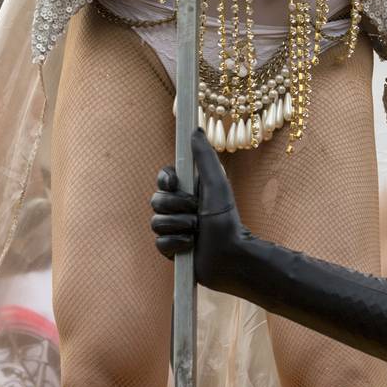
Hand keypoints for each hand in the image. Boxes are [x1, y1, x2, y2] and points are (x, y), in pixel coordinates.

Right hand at [150, 129, 247, 290]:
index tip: (175, 183)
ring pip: (156, 222)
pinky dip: (176, 244)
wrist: (230, 257)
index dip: (165, 180)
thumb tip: (196, 130)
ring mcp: (173, 228)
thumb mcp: (217, 184)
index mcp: (188, 190)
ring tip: (196, 232)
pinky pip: (160, 243)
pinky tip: (190, 246)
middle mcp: (178, 208)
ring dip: (179, 227)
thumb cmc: (227, 219)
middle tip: (196, 213)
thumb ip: (204, 157)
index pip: (163, 178)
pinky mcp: (171, 249)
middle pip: (156, 200)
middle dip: (176, 207)